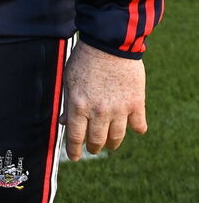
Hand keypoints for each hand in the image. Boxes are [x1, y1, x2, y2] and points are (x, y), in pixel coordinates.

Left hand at [60, 42, 146, 160]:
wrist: (109, 44)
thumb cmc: (84, 59)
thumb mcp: (68, 80)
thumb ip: (67, 102)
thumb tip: (63, 122)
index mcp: (78, 105)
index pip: (75, 136)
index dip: (74, 150)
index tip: (74, 157)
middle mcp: (99, 111)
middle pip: (96, 140)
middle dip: (93, 147)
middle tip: (92, 149)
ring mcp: (119, 109)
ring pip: (116, 137)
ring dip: (112, 143)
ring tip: (109, 144)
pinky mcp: (136, 103)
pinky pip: (138, 125)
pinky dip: (136, 129)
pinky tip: (134, 129)